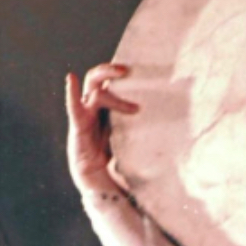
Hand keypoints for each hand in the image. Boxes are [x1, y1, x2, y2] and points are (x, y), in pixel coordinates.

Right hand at [65, 64, 138, 194]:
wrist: (97, 176)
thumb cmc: (114, 155)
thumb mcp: (132, 136)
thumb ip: (142, 127)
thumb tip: (174, 125)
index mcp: (106, 107)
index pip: (110, 83)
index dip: (118, 74)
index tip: (139, 69)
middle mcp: (93, 106)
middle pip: (97, 79)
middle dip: (110, 71)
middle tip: (127, 69)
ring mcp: (84, 114)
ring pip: (93, 90)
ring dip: (112, 93)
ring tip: (133, 103)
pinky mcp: (78, 125)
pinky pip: (74, 107)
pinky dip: (72, 93)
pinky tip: (71, 79)